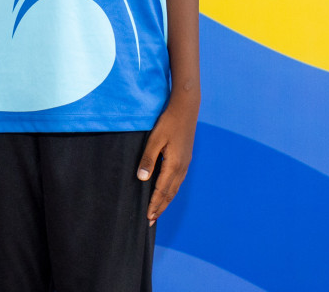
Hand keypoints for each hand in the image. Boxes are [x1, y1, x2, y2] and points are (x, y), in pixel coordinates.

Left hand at [138, 94, 198, 225]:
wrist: (186, 108)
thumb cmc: (168, 122)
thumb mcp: (155, 139)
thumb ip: (148, 159)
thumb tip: (142, 179)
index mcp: (174, 165)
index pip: (162, 190)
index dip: (154, 204)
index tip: (148, 217)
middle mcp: (182, 168)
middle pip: (170, 193)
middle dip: (160, 207)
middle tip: (151, 220)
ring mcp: (186, 163)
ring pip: (175, 188)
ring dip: (166, 200)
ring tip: (158, 210)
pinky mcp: (186, 158)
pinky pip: (178, 180)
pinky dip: (171, 190)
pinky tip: (166, 191)